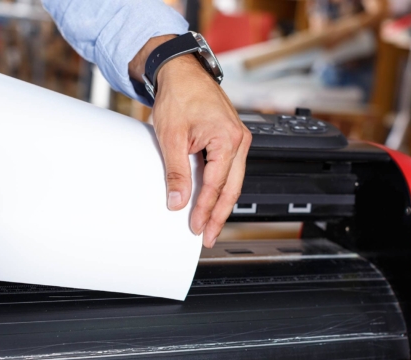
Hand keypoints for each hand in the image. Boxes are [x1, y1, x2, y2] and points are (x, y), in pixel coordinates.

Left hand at [129, 36, 251, 247]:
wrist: (181, 73)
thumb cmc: (179, 96)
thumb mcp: (172, 137)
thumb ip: (177, 172)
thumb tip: (178, 200)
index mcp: (228, 139)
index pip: (217, 185)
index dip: (204, 209)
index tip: (195, 227)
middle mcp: (239, 140)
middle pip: (232, 188)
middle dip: (219, 215)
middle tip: (207, 236)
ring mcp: (238, 140)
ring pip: (233, 181)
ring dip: (220, 203)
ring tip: (208, 223)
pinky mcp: (231, 140)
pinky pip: (229, 170)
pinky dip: (220, 187)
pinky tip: (211, 199)